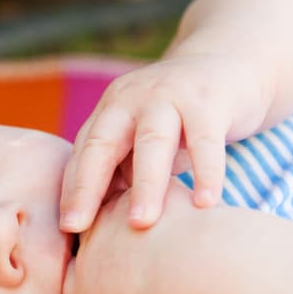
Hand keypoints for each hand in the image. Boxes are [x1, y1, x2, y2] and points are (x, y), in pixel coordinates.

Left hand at [59, 53, 268, 232]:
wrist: (227, 64)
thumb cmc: (177, 118)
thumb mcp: (142, 138)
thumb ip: (122, 169)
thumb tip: (100, 225)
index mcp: (110, 111)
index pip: (83, 153)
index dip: (72, 190)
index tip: (66, 229)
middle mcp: (131, 99)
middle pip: (103, 145)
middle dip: (88, 187)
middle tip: (79, 228)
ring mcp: (169, 96)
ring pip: (152, 142)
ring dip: (145, 184)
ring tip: (141, 222)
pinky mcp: (209, 101)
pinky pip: (206, 141)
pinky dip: (206, 172)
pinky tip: (205, 203)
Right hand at [63, 181, 189, 293]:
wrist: (193, 284)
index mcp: (83, 281)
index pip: (65, 273)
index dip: (68, 271)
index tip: (73, 274)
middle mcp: (95, 240)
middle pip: (81, 223)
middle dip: (81, 217)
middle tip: (84, 214)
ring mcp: (124, 209)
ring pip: (112, 193)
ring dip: (117, 189)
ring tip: (124, 184)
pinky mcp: (159, 188)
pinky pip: (155, 178)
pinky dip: (161, 180)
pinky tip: (171, 176)